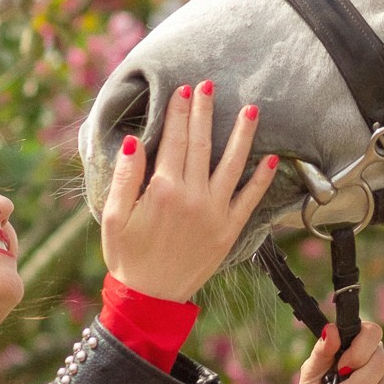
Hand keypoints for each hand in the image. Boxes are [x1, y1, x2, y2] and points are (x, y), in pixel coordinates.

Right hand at [101, 80, 276, 301]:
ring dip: (242, 135)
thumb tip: (136, 142)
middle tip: (209, 85)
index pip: (174, 141)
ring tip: (251, 109)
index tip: (183, 90)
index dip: (178, 112)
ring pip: (233, 165)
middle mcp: (193, 197)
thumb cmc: (127, 256)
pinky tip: (271, 159)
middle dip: (204, 111)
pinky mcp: (229, 231)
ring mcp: (215, 213)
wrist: (150, 298)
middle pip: (201, 144)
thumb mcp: (113, 217)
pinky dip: (262, 179)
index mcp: (163, 191)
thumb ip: (126, 178)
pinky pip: (250, 200)